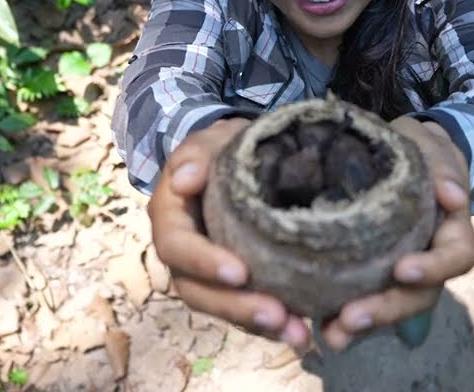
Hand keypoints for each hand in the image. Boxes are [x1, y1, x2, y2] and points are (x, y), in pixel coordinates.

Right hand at [148, 117, 310, 350]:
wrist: (242, 161)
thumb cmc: (223, 148)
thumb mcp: (211, 139)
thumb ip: (196, 152)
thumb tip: (184, 180)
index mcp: (170, 218)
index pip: (178, 246)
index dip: (204, 262)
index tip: (240, 273)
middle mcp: (183, 254)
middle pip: (198, 291)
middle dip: (236, 307)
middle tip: (276, 316)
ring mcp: (207, 274)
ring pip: (223, 308)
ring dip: (258, 324)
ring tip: (297, 334)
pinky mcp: (235, 285)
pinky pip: (247, 310)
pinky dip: (272, 324)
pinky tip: (302, 331)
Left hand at [320, 116, 473, 350]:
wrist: (401, 154)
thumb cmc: (422, 149)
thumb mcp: (433, 147)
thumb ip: (443, 165)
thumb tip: (452, 194)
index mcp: (451, 231)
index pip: (456, 258)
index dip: (433, 269)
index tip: (402, 270)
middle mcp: (429, 259)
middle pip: (419, 295)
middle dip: (387, 309)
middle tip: (352, 317)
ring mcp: (399, 272)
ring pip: (390, 307)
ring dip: (362, 324)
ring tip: (331, 334)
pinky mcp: (370, 273)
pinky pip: (361, 299)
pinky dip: (340, 316)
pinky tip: (315, 325)